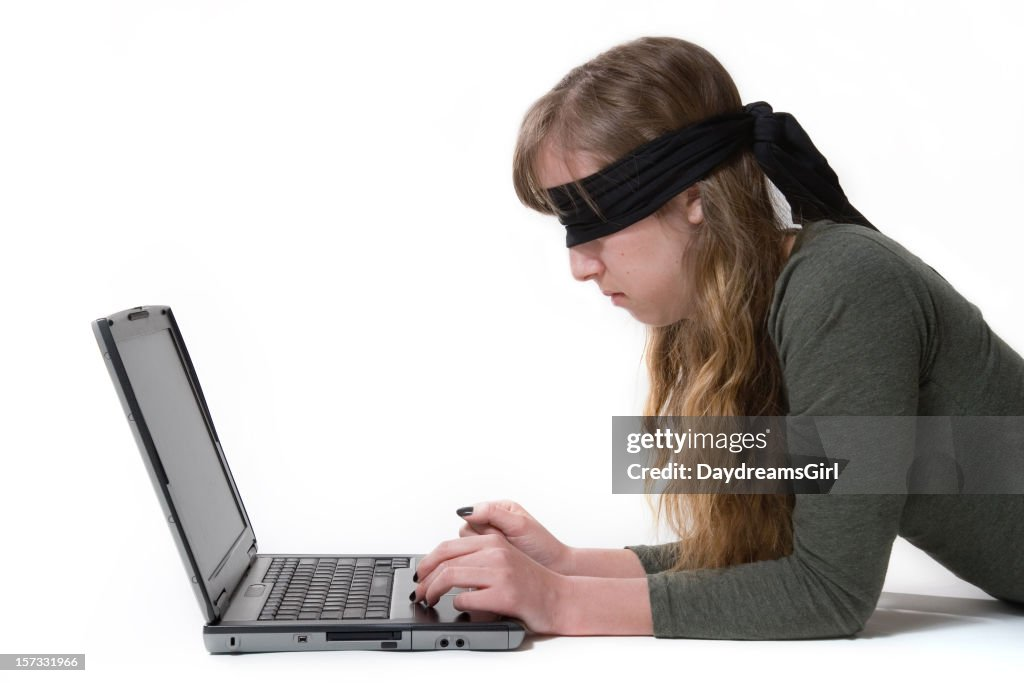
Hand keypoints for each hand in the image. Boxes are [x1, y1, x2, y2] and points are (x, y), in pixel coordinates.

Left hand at [412, 533, 569, 633]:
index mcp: (493, 541)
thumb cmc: (531, 581)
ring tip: (430, 600)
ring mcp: (501, 573)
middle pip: (445, 561)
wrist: (560, 597)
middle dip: (425, 579)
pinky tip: (460, 607)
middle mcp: (496, 552)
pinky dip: (457, 605)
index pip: (448, 546)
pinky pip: (466, 599)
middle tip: (419, 592)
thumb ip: (478, 554)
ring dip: (433, 592)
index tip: (420, 574)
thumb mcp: (504, 557)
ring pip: (450, 577)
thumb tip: (443, 561)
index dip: (427, 562)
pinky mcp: (505, 595)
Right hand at [456, 500, 574, 573]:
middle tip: (504, 544)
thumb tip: (466, 510)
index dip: (482, 527)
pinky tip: (499, 565)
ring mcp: (489, 543)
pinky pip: (473, 560)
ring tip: (504, 554)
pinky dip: (484, 563)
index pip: (471, 514)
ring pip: (468, 547)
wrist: (555, 569)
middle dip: (484, 540)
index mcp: (499, 509)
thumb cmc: (542, 546)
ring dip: (484, 552)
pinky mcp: (488, 559)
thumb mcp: (519, 524)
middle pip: (466, 531)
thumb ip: (492, 513)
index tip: (498, 534)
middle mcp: (492, 524)